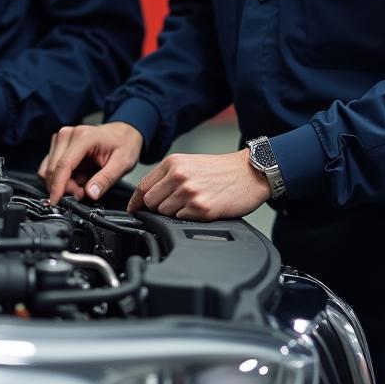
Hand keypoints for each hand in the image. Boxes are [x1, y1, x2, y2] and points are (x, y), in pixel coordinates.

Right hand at [39, 122, 142, 204]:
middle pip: (53, 168)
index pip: (64, 164)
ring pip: (49, 168)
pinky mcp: (59, 143)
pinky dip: (61, 177)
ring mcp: (62, 137)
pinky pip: (50, 166)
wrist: (123, 133)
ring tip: (83, 182)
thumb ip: (106, 179)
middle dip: (65, 187)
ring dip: (63, 182)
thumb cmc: (123, 145)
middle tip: (83, 192)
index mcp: (84, 137)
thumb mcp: (122, 164)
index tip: (56, 201)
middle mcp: (69, 134)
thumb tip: (91, 193)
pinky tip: (77, 176)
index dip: (58, 185)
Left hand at [126, 149, 270, 219]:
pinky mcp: (201, 208)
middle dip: (157, 208)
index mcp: (173, 163)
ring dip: (174, 214)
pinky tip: (201, 209)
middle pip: (150, 202)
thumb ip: (168, 176)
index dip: (136, 202)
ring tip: (192, 204)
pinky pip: (181, 221)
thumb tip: (148, 196)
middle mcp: (178, 176)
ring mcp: (189, 192)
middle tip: (174, 206)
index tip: (134, 210)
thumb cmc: (221, 170)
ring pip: (164, 213)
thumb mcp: (189, 163)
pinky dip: (188, 219)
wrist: (250, 172)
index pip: (143, 187)